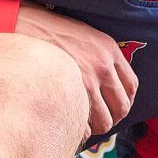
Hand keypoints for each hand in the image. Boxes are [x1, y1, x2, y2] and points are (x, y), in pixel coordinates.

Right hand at [15, 3, 137, 137]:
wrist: (26, 27)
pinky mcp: (69, 92)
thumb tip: (109, 80)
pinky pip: (84, 122)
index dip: (126, 101)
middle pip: (121, 107)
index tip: (117, 107)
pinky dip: (81, 130)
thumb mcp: (87, 36)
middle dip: (113, 119)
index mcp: (110, 51)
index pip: (131, 86)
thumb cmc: (52, 33)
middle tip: (102, 121)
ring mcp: (86, 81)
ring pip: (105, 120)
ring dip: (98, 128)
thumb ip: (102, 57)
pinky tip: (72, 124)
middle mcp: (103, 66)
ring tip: (88, 126)